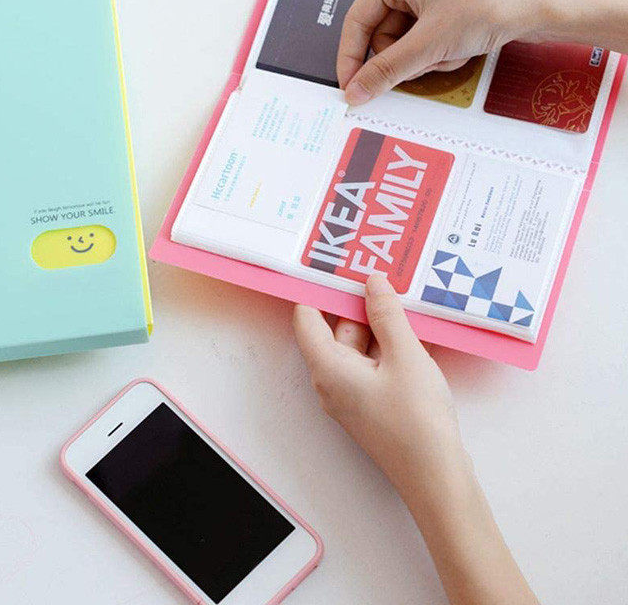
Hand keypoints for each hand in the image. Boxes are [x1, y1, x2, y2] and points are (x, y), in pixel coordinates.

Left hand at [293, 274, 466, 503]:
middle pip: (336, 330)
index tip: (333, 264)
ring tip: (404, 296)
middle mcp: (332, 381)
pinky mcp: (372, 404)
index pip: (306, 318)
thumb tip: (371, 282)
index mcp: (327, 367)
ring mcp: (352, 395)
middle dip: (358, 303)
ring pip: (360, 347)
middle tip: (379, 273)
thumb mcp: (405, 355)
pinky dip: (391, 347)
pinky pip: (375, 365)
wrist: (437, 478)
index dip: (317, 290)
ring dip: (380, 325)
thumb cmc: (416, 418)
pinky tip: (419, 330)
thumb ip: (387, 314)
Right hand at [337, 0, 627, 103]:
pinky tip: (462, 50)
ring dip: (424, 59)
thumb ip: (385, 71)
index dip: (351, 57)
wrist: (542, 3)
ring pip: (405, 43)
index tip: (351, 88)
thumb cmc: (486, 7)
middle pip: (382, 35)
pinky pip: (425, 41)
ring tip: (452, 53)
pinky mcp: (447, 7)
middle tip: (424, 65)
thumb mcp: (428, 45)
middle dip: (403, 58)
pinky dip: (439, 54)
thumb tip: (354, 93)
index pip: (357, 20)